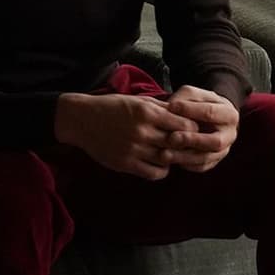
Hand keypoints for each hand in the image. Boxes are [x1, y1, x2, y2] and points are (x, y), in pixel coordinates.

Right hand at [54, 92, 204, 179]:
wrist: (82, 120)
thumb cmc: (113, 107)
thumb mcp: (139, 101)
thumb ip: (162, 108)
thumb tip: (188, 114)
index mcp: (147, 113)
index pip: (185, 125)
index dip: (192, 129)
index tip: (191, 129)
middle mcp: (142, 132)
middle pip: (178, 143)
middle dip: (186, 144)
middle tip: (188, 144)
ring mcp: (133, 149)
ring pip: (168, 160)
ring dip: (173, 158)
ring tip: (172, 153)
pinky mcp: (125, 164)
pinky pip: (154, 173)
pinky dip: (161, 170)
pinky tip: (159, 162)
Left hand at [163, 84, 239, 171]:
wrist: (208, 118)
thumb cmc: (198, 104)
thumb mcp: (193, 94)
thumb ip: (184, 98)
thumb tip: (171, 108)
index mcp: (229, 114)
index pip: (211, 113)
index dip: (190, 110)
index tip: (170, 107)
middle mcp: (230, 135)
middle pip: (215, 141)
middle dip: (192, 140)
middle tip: (172, 137)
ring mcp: (223, 150)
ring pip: (206, 158)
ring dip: (184, 157)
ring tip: (164, 154)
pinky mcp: (213, 162)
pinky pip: (200, 167)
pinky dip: (185, 165)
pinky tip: (170, 161)